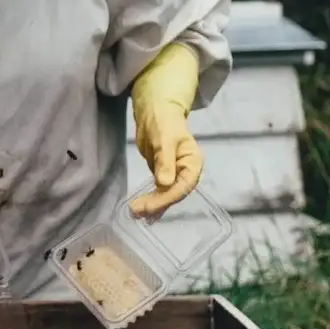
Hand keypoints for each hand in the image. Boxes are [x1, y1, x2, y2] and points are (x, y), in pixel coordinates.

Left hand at [130, 99, 202, 219]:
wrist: (156, 114)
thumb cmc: (163, 122)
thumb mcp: (164, 139)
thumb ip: (165, 160)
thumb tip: (165, 183)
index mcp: (193, 162)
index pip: (183, 185)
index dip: (168, 197)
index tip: (151, 206)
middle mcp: (186, 172)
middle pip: (174, 193)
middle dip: (157, 203)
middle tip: (137, 211)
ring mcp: (175, 175)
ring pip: (166, 195)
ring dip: (153, 205)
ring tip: (136, 214)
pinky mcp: (164, 176)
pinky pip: (159, 192)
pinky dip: (151, 200)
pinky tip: (142, 211)